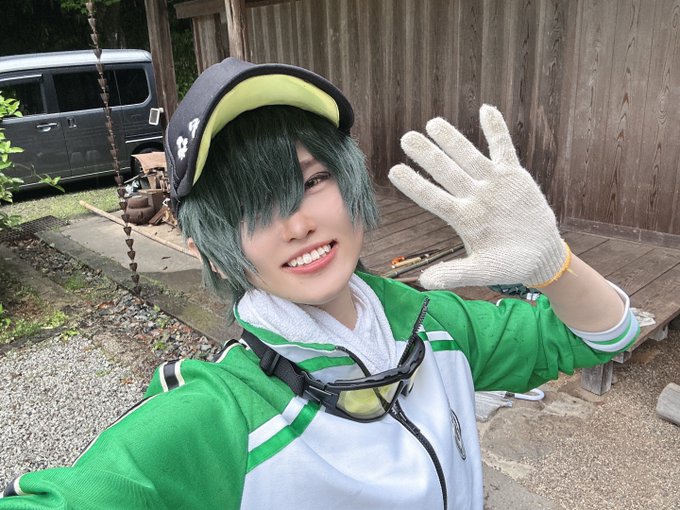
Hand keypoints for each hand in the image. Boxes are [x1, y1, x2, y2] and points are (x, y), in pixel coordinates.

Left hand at [388, 105, 567, 289]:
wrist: (539, 256)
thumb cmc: (508, 265)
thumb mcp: (481, 270)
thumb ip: (455, 273)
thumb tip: (424, 282)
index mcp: (462, 218)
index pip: (432, 197)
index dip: (414, 185)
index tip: (394, 171)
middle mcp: (472, 196)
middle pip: (445, 171)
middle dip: (427, 155)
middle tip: (407, 138)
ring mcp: (491, 184)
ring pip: (468, 156)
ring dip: (452, 139)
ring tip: (433, 122)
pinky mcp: (513, 176)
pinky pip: (503, 148)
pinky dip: (496, 130)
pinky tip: (486, 109)